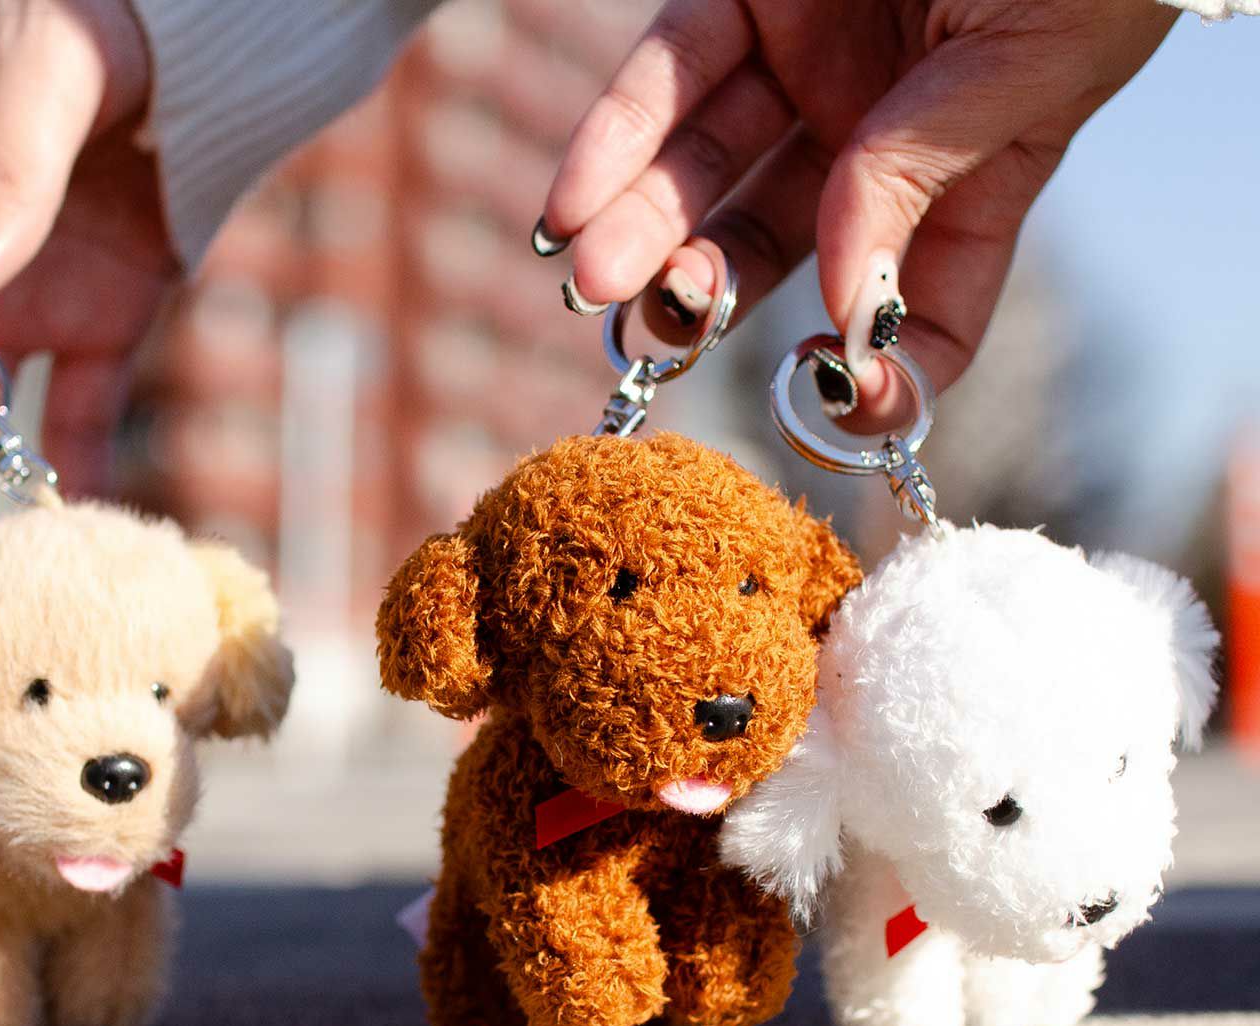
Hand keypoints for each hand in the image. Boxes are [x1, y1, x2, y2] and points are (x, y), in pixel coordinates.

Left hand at [541, 0, 1173, 417]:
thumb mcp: (1022, 62)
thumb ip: (923, 178)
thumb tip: (851, 313)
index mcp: (968, 169)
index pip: (915, 309)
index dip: (878, 375)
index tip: (827, 397)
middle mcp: (875, 133)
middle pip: (771, 248)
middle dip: (702, 297)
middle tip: (653, 332)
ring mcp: (808, 65)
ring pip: (703, 172)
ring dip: (639, 234)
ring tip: (590, 280)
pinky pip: (666, 74)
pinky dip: (611, 140)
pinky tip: (569, 207)